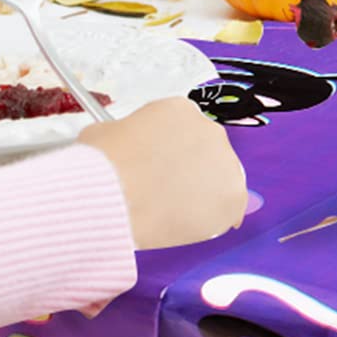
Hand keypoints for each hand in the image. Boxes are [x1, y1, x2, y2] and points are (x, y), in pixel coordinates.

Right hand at [80, 97, 246, 249]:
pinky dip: (213, 220)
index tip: (157, 167)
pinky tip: (190, 226)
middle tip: (166, 190)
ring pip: (219, 181)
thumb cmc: (102, 162)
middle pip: (205, 152)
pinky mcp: (233, 196)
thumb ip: (124, 137)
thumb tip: (122, 149)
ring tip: (173, 212)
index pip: (182, 131)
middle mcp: (209, 130)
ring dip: (202, 194)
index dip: (169, 152)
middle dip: (189, 170)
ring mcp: (225, 163)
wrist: (115, 194)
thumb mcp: (103, 133)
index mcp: (179, 110)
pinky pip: (228, 211)